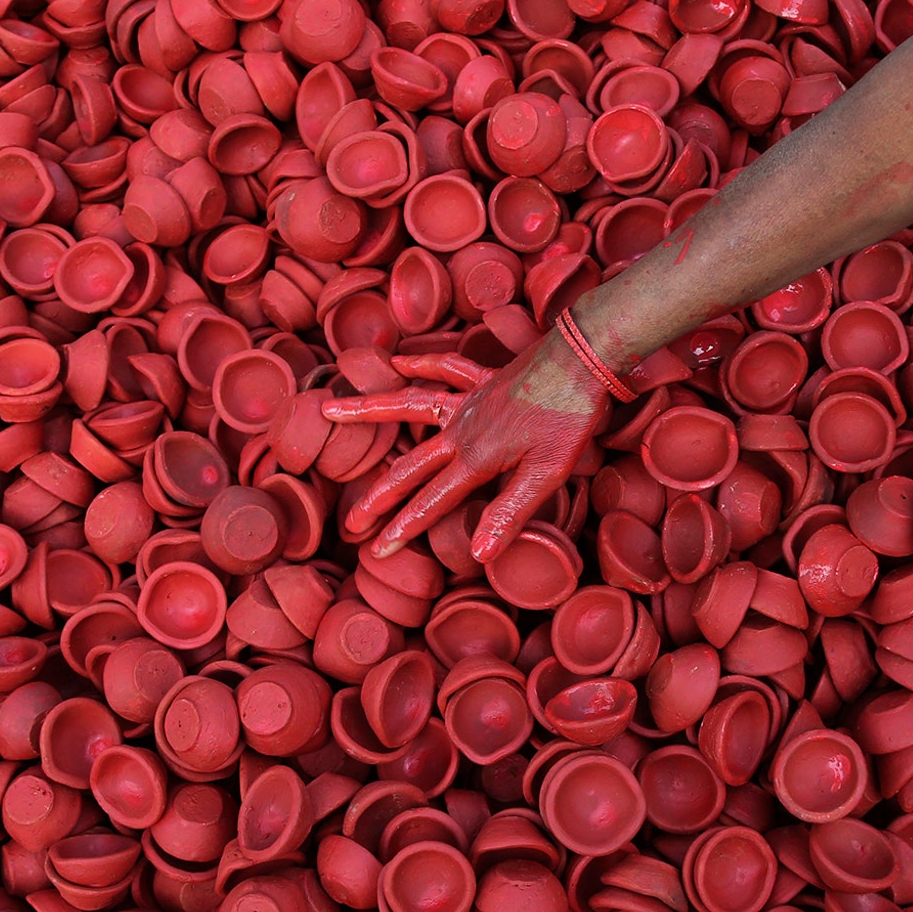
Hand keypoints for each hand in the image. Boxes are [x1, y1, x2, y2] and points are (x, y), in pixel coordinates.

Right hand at [322, 339, 606, 561]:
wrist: (583, 357)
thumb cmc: (570, 417)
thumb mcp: (547, 474)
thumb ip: (510, 512)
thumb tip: (479, 554)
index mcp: (475, 459)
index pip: (430, 503)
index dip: (403, 529)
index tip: (378, 551)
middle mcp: (462, 430)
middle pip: (409, 467)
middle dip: (378, 497)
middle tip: (351, 522)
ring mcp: (469, 400)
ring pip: (408, 407)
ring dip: (368, 410)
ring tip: (329, 411)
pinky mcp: (483, 379)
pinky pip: (443, 370)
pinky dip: (418, 365)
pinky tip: (395, 362)